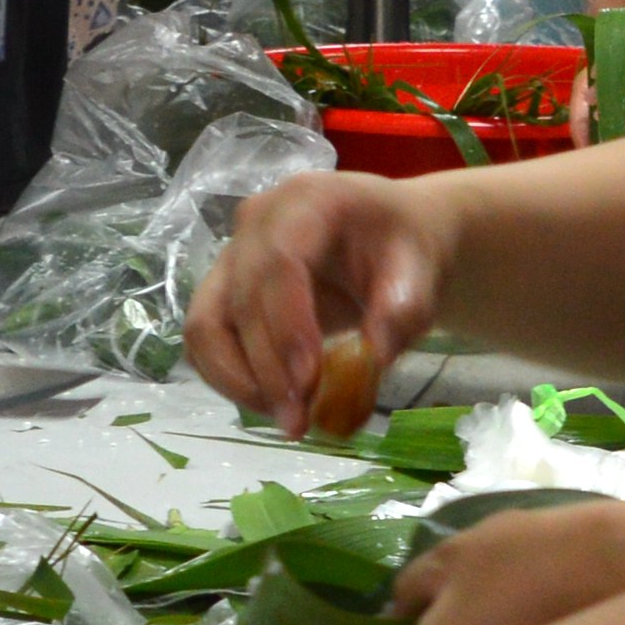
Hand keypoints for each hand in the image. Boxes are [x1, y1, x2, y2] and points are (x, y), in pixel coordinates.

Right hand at [191, 168, 450, 426]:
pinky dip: (229, 378)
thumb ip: (402, 312)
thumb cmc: (403, 249)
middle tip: (300, 423)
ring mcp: (232, 258)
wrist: (389, 239)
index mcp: (306, 201)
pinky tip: (269, 404)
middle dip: (268, 369)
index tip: (308, 382)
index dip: (286, 325)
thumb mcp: (420, 273)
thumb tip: (372, 360)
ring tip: (284, 418)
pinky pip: (204, 342)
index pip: (278, 261)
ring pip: (205, 324)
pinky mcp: (222, 293)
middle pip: (241, 299)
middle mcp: (255, 223)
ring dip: (237, 380)